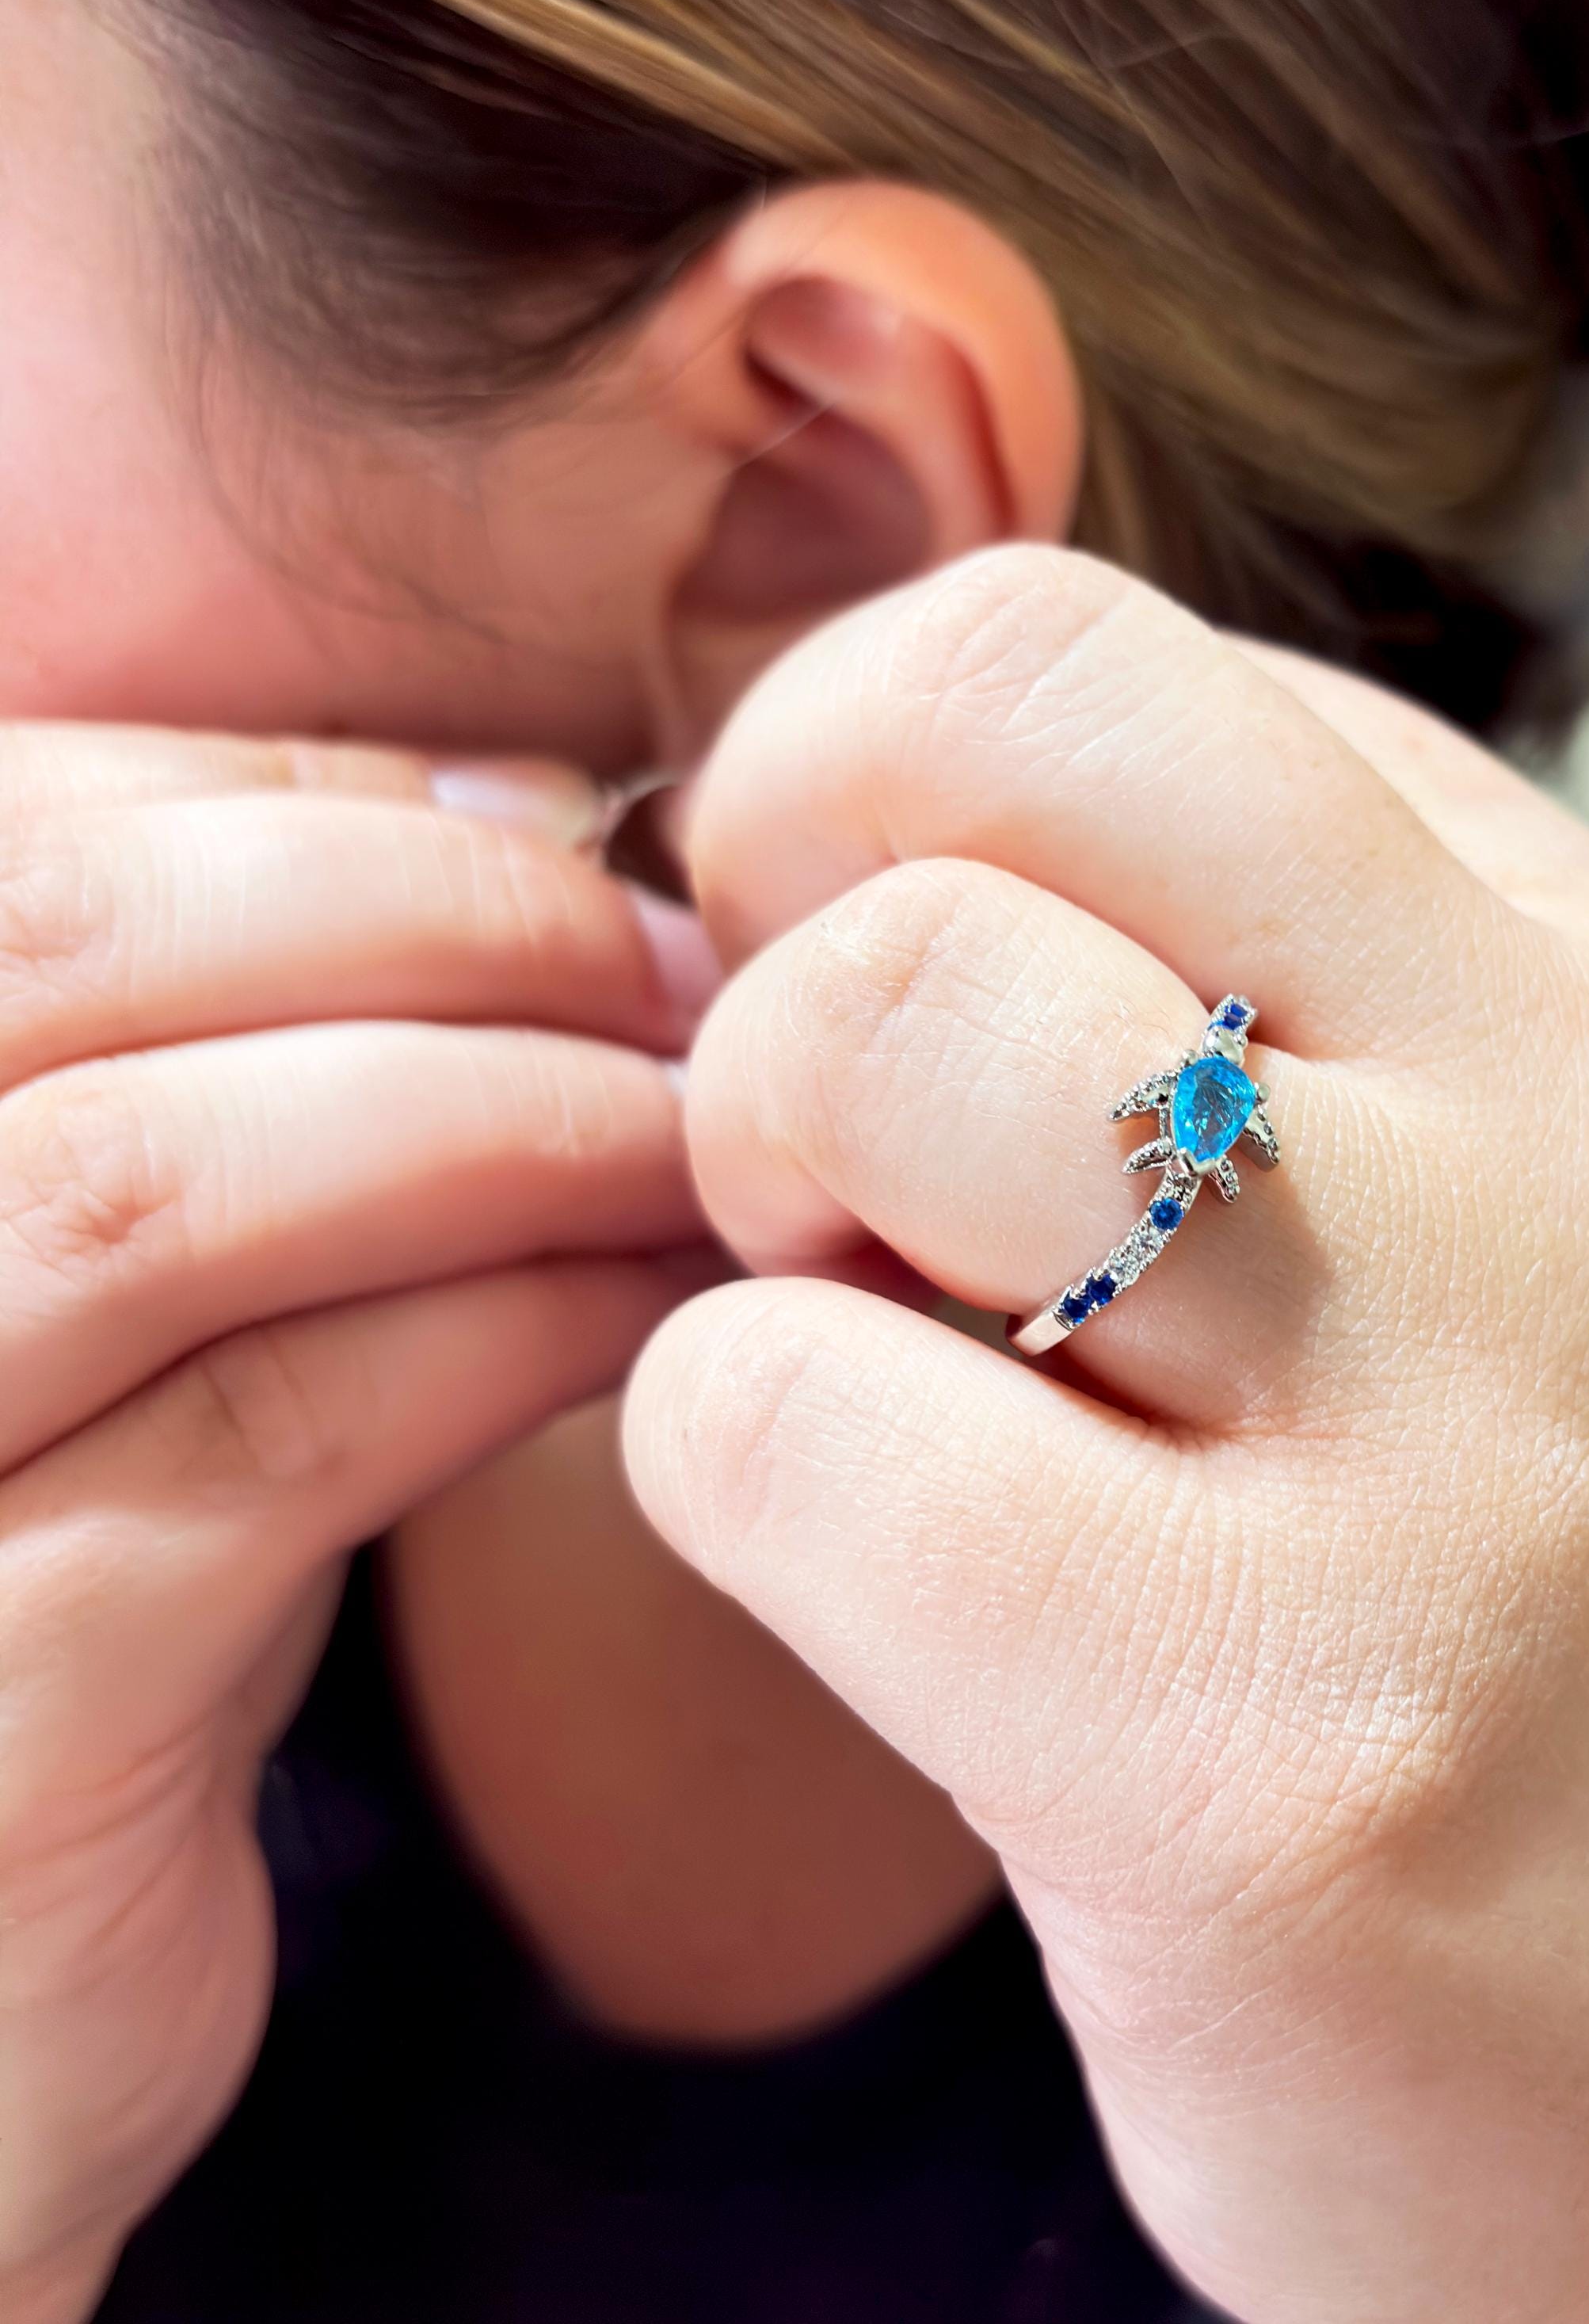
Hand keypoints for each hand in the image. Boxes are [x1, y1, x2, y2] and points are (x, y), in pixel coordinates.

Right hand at [0, 727, 708, 2320]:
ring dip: (501, 1113)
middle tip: (679, 966)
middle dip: (428, 922)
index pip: (13, 841)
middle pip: (63, 957)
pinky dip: (511, 1326)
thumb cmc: (73, 1593)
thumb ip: (244, 1057)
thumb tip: (515, 818)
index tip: (560, 835)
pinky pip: (274, 1434)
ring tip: (707, 1119)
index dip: (308, 807)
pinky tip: (669, 1305)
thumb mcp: (122, 1300)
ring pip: (161, 1185)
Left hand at [626, 548, 1588, 2323]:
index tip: (880, 961)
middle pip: (992, 726)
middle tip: (821, 1129)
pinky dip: (730, 1470)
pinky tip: (892, 1576)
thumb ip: (1263, 985)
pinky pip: (768, 1420)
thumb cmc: (1565, 1651)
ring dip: (753, 1179)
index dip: (885, 766)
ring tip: (878, 1346)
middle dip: (793, 888)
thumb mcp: (1528, 1233)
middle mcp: (1582, 1156)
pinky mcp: (1264, 1753)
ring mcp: (1455, 1443)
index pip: (1109, 647)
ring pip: (876, 1027)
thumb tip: (865, 821)